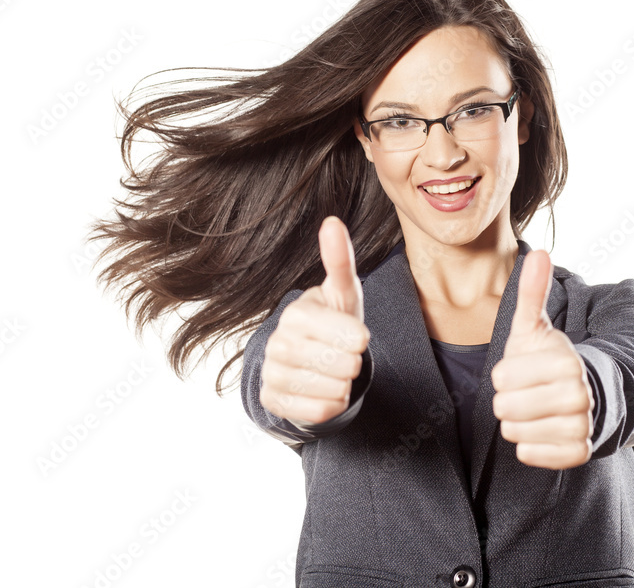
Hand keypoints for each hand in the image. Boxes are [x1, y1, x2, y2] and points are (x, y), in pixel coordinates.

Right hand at [259, 216, 368, 425]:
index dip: (361, 340)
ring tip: (334, 372)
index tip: (355, 336)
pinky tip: (324, 390)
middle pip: (344, 366)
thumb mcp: (342, 293)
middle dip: (353, 364)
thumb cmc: (331, 321)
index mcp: (297, 313)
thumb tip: (332, 221)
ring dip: (344, 385)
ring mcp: (271, 372)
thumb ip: (340, 260)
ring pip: (333, 390)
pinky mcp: (271, 400)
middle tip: (343, 355)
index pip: (353, 337)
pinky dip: (332, 405)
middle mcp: (278, 342)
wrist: (306, 360)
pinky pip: (320, 413)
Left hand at [491, 249, 594, 468]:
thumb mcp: (537, 328)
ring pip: (514, 432)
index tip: (522, 370)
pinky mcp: (578, 453)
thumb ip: (533, 293)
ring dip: (517, 422)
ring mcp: (582, 427)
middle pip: (504, 407)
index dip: (505, 374)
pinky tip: (542, 428)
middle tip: (527, 391)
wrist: (590, 395)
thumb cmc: (551, 360)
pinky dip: (528, 444)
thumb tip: (540, 253)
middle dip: (508, 399)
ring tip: (535, 409)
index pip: (501, 378)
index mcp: (566, 361)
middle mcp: (579, 395)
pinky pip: (528, 454)